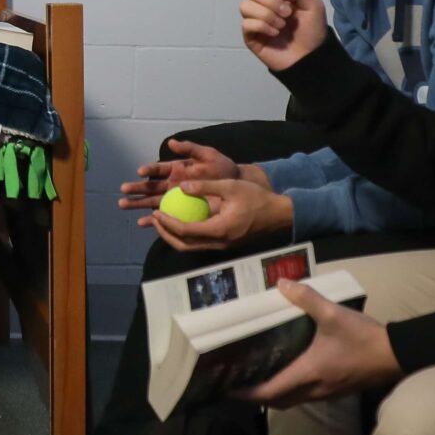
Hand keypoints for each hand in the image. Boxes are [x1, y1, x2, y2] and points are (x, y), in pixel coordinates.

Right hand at [117, 136, 251, 214]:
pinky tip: (142, 223)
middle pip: (150, 186)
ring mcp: (173, 198)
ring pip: (152, 201)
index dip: (149, 169)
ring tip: (123, 205)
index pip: (159, 169)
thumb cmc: (222, 169)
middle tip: (122, 190)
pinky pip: (163, 216)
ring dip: (137, 203)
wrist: (235, 186)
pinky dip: (152, 220)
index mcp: (176, 169)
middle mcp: (171, 183)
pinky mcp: (178, 210)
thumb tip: (172, 142)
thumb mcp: (208, 155)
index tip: (140, 172)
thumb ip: (191, 149)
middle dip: (136, 188)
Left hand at [146, 175, 292, 250]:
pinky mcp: (225, 244)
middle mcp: (220, 243)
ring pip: (192, 248)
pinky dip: (187, 236)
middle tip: (155, 219)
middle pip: (185, 245)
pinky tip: (181, 222)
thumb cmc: (256, 198)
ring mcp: (223, 246)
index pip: (186, 231)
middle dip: (166, 234)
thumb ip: (205, 186)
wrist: (279, 214)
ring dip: (175, 237)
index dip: (168, 223)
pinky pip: (200, 244)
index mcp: (220, 229)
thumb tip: (181, 186)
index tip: (157, 212)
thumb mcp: (230, 186)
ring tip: (163, 222)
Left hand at [231, 279, 398, 405]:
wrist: (397, 355)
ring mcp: (326, 393)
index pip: (269, 393)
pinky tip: (291, 370)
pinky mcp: (336, 390)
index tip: (227, 387)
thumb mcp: (333, 314)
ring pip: (293, 400)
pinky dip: (292, 389)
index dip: (246, 393)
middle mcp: (314, 389)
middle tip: (240, 381)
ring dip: (275, 393)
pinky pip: (306, 395)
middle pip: (278, 401)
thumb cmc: (363, 338)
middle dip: (257, 395)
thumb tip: (282, 284)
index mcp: (307, 374)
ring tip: (260, 375)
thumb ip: (306, 298)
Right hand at [237, 0, 330, 71]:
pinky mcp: (250, 35)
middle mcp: (263, 3)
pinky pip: (248, 22)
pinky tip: (274, 33)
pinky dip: (263, 26)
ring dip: (268, 14)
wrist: (310, 57)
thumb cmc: (312, 31)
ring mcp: (255, 19)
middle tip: (287, 14)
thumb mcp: (313, 4)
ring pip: (247, 5)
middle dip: (272, 1)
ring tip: (281, 25)